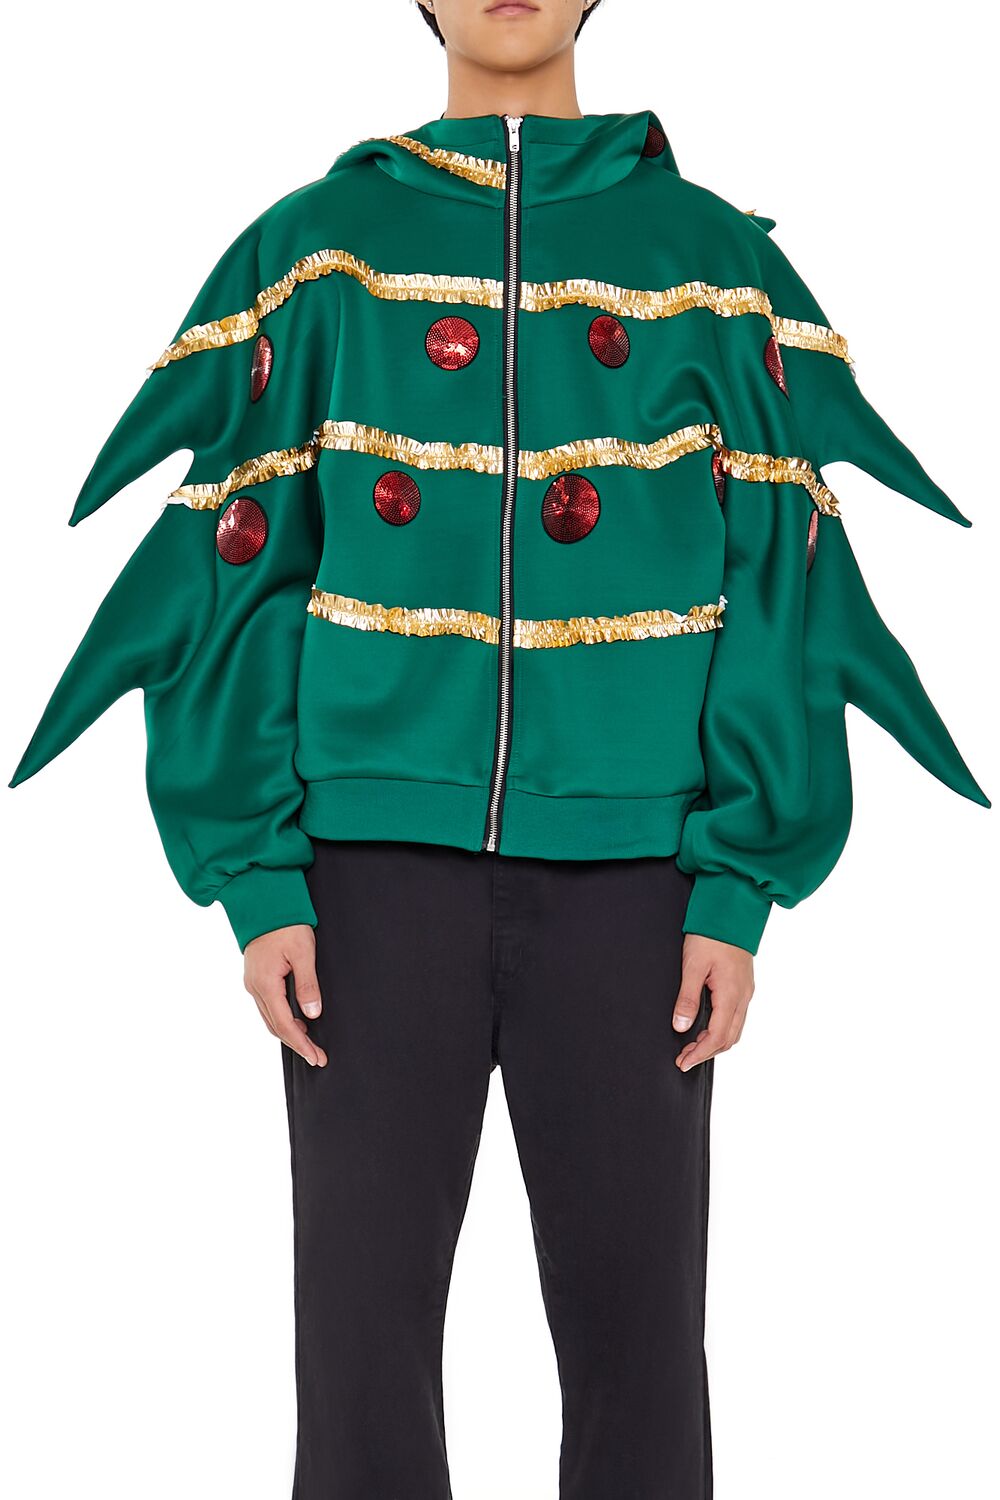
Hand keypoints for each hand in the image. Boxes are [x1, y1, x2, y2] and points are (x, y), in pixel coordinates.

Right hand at [243, 924, 327, 1066]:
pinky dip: (281, 1019)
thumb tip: (312, 1014)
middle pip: (275, 1026)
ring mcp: (252, 983)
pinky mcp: (255, 978)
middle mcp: (254, 987)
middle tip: (317, 1057)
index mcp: (265, 984)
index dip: (301, 1043)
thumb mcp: (303, 953)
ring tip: (310, 1044)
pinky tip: (297, 1020)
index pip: (284, 1024)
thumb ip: (307, 984)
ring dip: (288, 1032)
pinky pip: (267, 1007)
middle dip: (296, 1043)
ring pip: (270, 1018)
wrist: (265, 902)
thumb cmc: (285, 923)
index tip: (315, 1057)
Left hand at [671, 933, 753, 1071]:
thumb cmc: (711, 934)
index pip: (717, 1037)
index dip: (700, 1054)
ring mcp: (746, 991)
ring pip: (734, 1029)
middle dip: (707, 1052)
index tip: (683, 1063)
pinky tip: (707, 1026)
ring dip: (715, 1042)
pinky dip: (722, 1029)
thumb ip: (687, 998)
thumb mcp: (693, 965)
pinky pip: (736, 1016)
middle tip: (684, 1058)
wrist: (732, 910)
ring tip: (692, 1046)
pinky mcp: (744, 985)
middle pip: (729, 1038)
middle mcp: (743, 997)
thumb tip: (681, 1027)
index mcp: (731, 995)